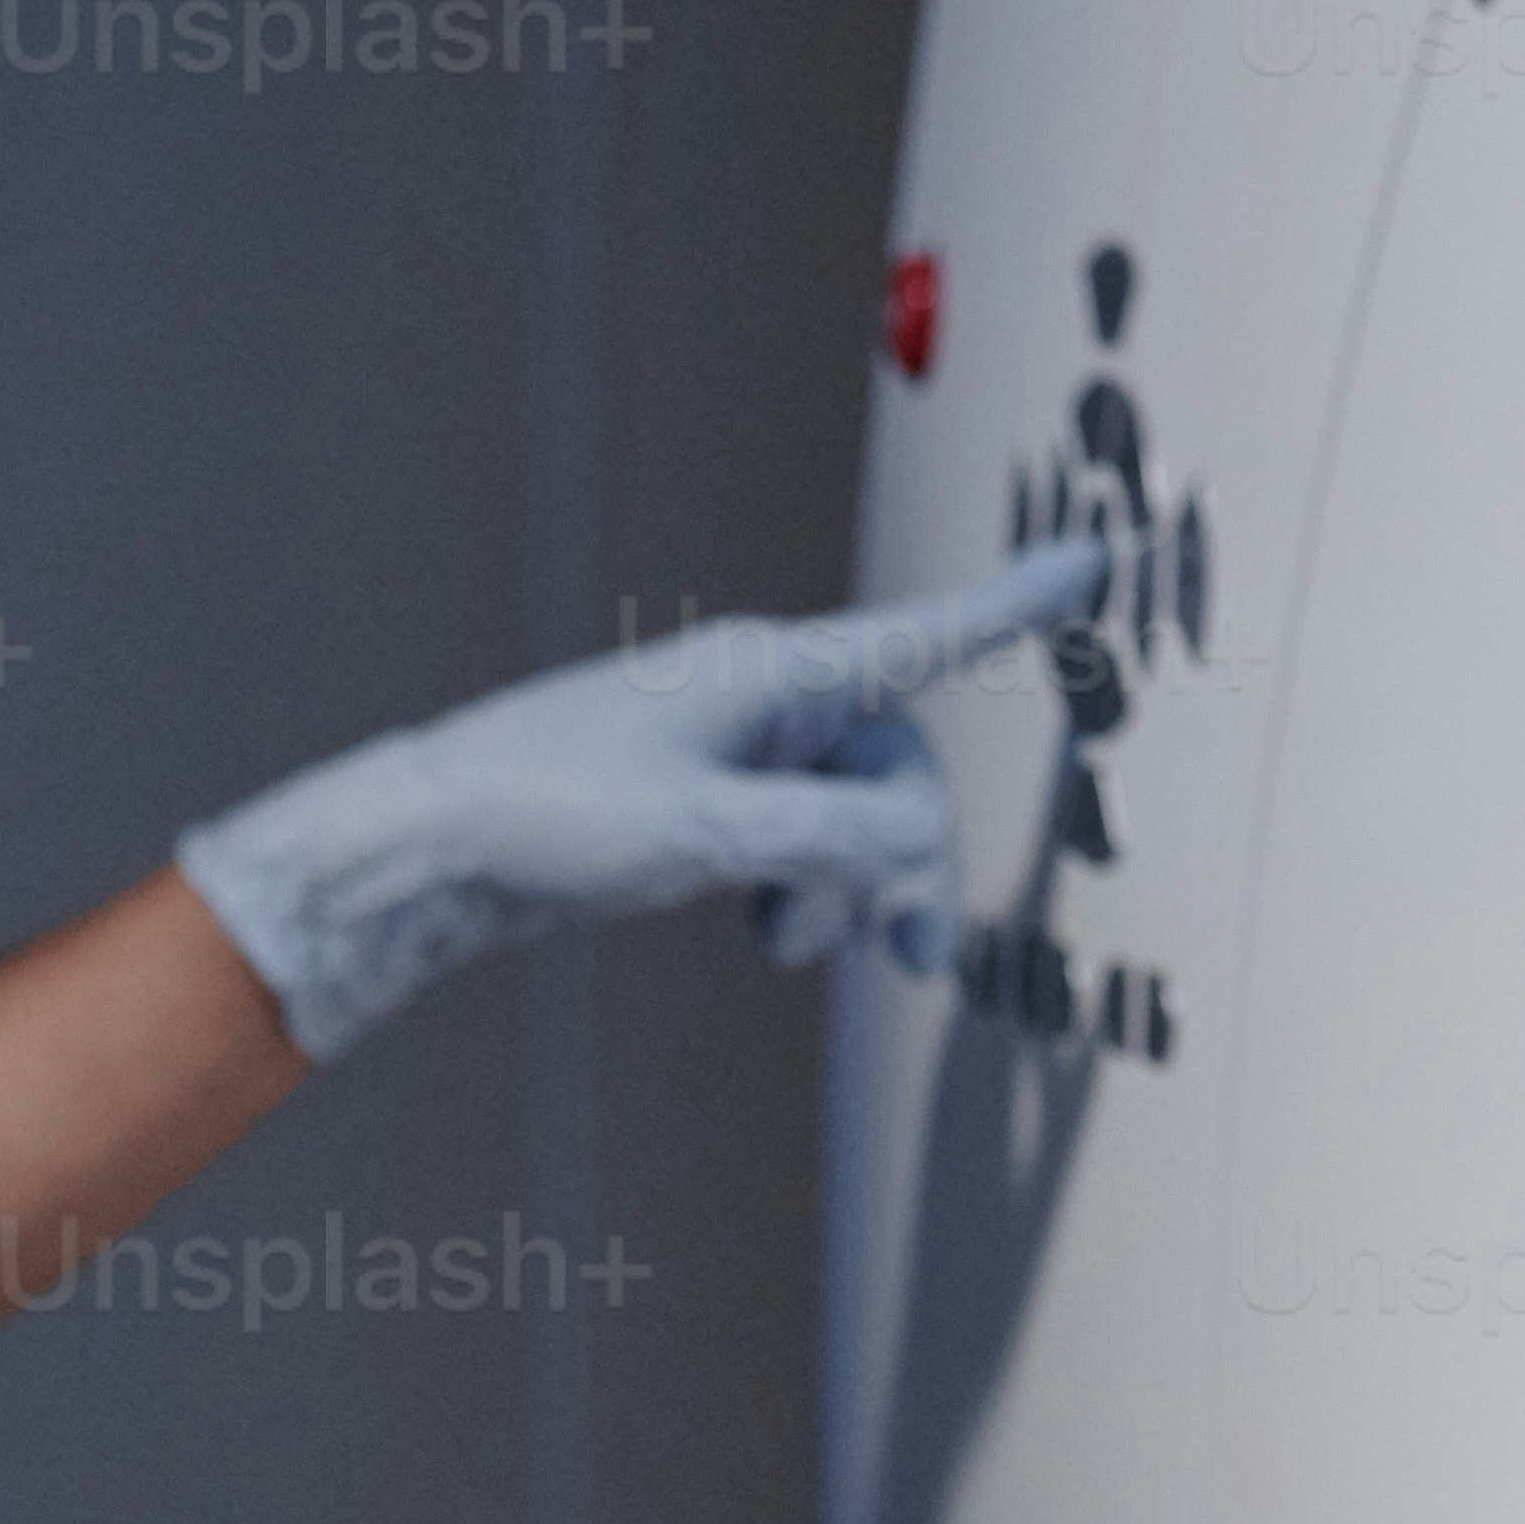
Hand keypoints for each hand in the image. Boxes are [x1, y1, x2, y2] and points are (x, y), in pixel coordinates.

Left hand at [171, 525, 1114, 1063]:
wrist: (429, 843)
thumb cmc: (550, 815)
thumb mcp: (706, 834)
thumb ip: (829, 837)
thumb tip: (914, 842)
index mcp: (773, 672)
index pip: (925, 635)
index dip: (1017, 607)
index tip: (1095, 557)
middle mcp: (764, 693)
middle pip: (897, 767)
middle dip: (911, 862)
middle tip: (916, 966)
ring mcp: (734, 743)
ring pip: (848, 813)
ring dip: (845, 888)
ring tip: (786, 949)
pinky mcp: (704, 791)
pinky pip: (798, 833)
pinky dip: (801, 886)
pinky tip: (761, 931)